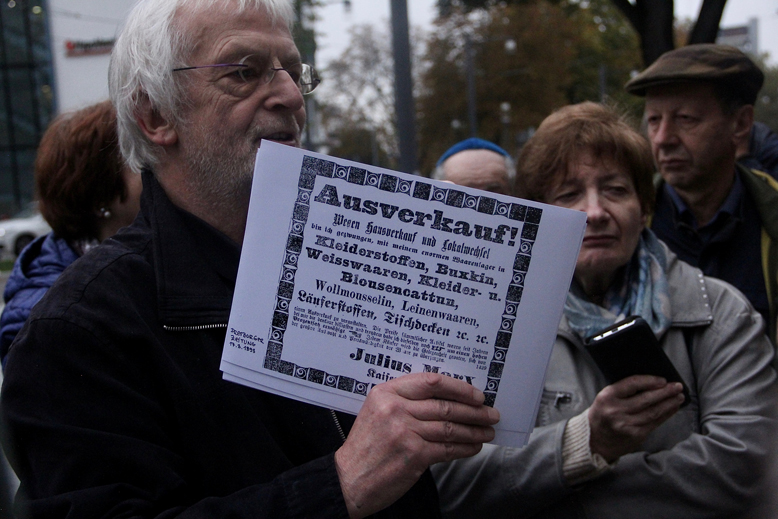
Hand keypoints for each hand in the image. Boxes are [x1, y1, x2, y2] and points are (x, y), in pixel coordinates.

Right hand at [334, 372, 499, 518]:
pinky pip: (448, 449)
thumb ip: (404, 401)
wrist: (349, 479)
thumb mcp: (377, 411)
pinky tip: (473, 447)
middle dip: (474, 411)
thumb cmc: (366, 446)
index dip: (459, 388)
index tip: (476, 395)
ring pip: (450, 427)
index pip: (431, 381)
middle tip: (491, 414)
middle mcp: (395, 409)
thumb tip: (446, 400)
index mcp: (386, 392)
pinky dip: (465, 448)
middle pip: (445, 405)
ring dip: (474, 430)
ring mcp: (405, 432)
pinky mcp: (414, 455)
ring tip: (487, 431)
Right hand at [588, 375, 684, 462]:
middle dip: (665, 392)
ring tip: (679, 397)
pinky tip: (672, 408)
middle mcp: (616, 410)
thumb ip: (624, 391)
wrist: (594, 440)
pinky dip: (665, 415)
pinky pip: (654, 423)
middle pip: (646, 399)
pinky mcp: (635, 435)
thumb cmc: (602, 414)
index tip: (663, 380)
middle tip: (677, 386)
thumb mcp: (606, 398)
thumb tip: (652, 384)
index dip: (650, 381)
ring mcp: (626, 424)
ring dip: (669, 403)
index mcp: (607, 396)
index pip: (632, 384)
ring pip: (653, 412)